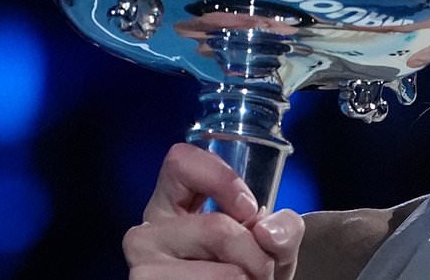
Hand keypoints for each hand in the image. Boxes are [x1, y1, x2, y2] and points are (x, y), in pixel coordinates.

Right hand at [122, 143, 304, 278]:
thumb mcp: (272, 242)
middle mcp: (149, 232)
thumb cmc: (250, 268)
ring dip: (248, 279)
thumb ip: (284, 227)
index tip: (249, 208)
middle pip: (216, 228)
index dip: (221, 179)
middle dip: (254, 252)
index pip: (181, 161)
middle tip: (261, 267)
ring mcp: (145, 268)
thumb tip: (266, 231)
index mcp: (171, 202)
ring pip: (221, 272)